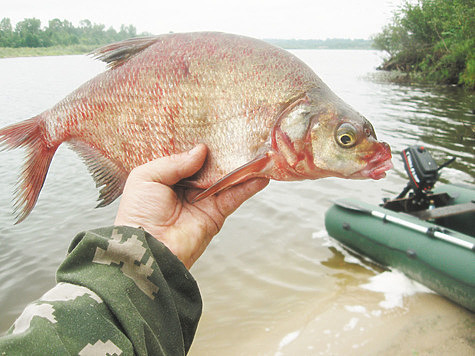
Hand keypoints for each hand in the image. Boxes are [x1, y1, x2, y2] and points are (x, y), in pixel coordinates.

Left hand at [114, 144, 268, 268]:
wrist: (149, 249)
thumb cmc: (139, 213)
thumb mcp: (146, 177)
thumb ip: (173, 161)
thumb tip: (201, 150)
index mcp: (167, 176)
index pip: (186, 155)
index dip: (198, 142)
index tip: (213, 126)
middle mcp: (187, 186)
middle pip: (210, 165)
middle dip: (223, 151)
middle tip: (240, 133)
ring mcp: (203, 200)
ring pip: (226, 178)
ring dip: (241, 166)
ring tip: (257, 151)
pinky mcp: (216, 214)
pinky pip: (235, 196)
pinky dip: (249, 185)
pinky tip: (261, 174)